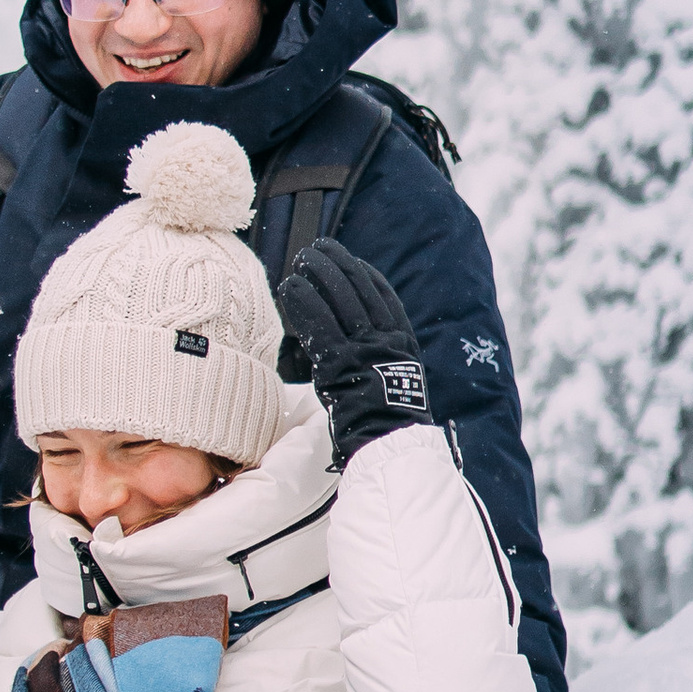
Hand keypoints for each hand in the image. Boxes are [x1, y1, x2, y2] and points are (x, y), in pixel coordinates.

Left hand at [275, 241, 429, 467]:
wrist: (388, 442)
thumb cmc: (386, 422)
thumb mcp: (393, 383)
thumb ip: (378, 360)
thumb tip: (357, 352)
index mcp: (402, 342)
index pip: (384, 297)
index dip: (365, 275)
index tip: (352, 261)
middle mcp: (385, 339)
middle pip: (360, 289)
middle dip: (338, 264)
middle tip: (319, 248)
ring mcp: (363, 347)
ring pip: (339, 298)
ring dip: (319, 272)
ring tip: (303, 257)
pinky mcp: (339, 360)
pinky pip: (318, 322)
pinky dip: (303, 301)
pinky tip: (290, 285)